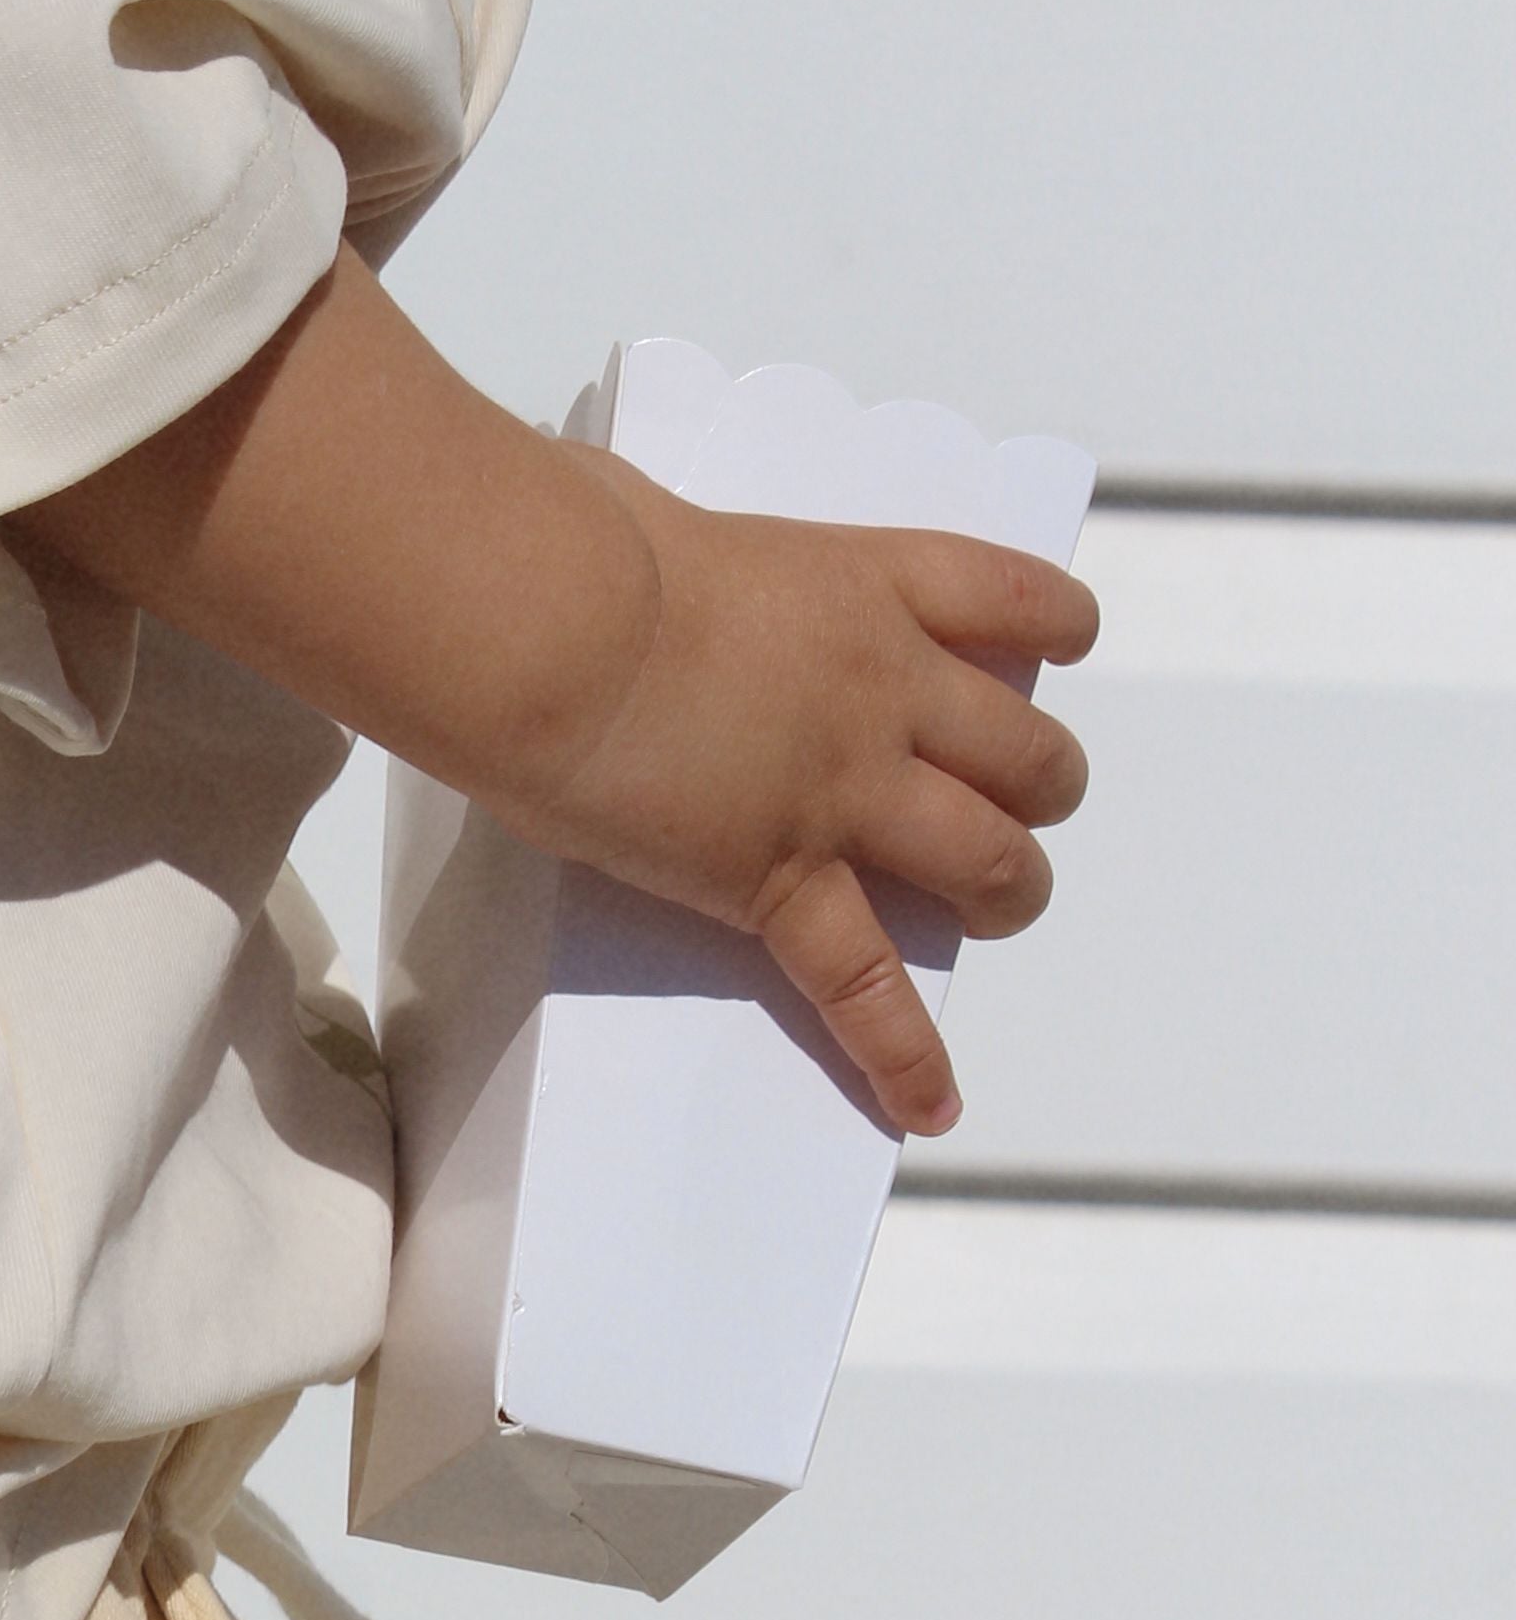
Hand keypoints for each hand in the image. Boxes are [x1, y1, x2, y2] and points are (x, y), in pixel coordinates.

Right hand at [510, 458, 1095, 1132]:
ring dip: (1008, 891)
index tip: (1065, 645)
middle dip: (1036, 789)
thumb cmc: (577, 547)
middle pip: (1025, 750)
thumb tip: (612, 539)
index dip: (1055, 627)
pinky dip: (903, 1052)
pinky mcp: (781, 880)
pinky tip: (930, 1103)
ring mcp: (845, 792)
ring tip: (994, 911)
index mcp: (866, 585)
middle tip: (1012, 811)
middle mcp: (887, 691)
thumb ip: (675, 547)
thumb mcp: (656, 517)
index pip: (1010, 600)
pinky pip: (864, 982)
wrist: (554, 623)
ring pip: (989, 858)